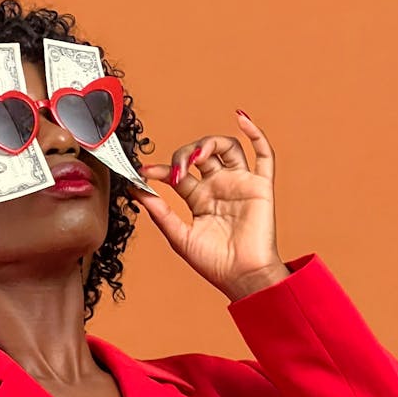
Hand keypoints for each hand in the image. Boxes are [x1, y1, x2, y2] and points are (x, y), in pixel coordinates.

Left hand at [130, 110, 289, 299]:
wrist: (242, 277)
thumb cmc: (214, 264)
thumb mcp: (178, 236)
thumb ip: (158, 211)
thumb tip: (134, 189)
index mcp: (199, 198)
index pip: (178, 172)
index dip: (161, 168)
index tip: (145, 172)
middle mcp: (219, 187)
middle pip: (201, 154)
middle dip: (184, 154)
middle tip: (176, 169)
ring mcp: (240, 184)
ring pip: (227, 148)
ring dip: (209, 143)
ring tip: (198, 155)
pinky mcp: (261, 186)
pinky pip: (264, 154)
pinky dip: (255, 133)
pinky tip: (241, 119)